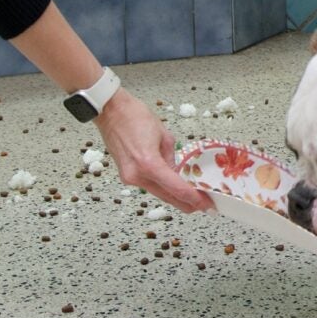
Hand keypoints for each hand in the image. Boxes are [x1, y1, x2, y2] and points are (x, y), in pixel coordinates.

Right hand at [95, 90, 213, 213]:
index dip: (194, 199)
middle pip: (167, 197)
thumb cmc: (134, 116)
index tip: (206, 203)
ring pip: (158, 193)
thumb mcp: (165, 136)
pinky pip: (149, 185)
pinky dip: (162, 187)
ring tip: (192, 198)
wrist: (111, 111)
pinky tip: (173, 188)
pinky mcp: (125, 175)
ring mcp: (129, 177)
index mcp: (149, 164)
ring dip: (174, 197)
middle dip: (187, 203)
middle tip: (203, 205)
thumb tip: (177, 173)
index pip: (176, 189)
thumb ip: (172, 159)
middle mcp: (137, 175)